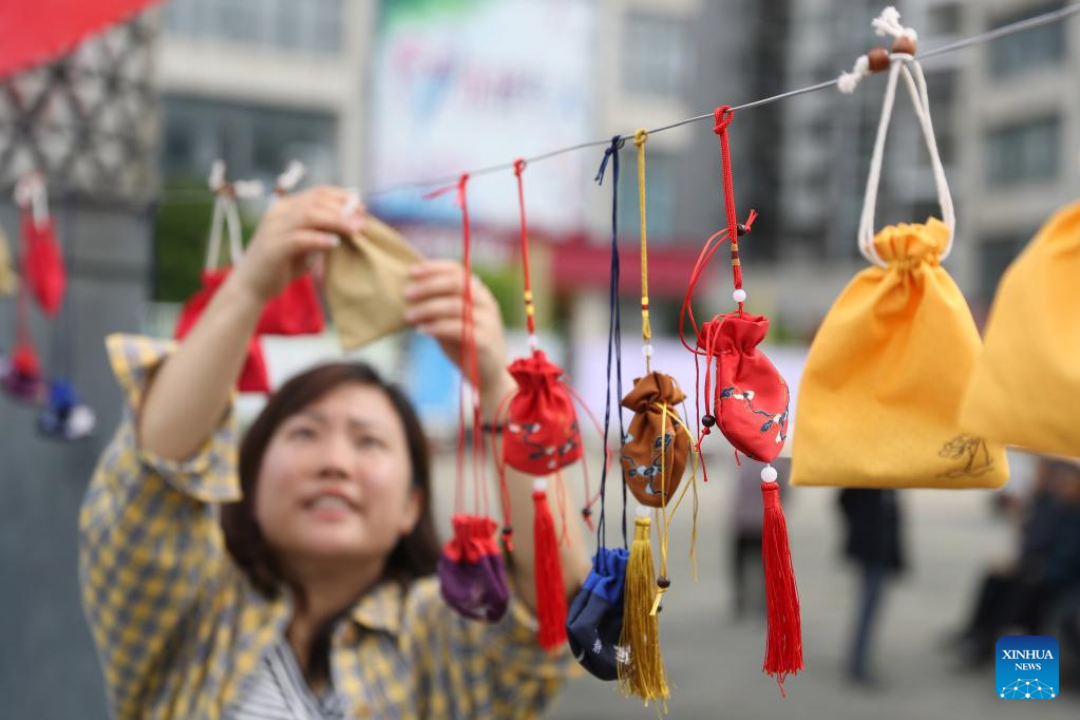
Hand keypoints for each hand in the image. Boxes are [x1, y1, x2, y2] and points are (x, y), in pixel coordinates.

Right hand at [231, 187, 364, 302]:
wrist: (252, 286)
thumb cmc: (282, 265)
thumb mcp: (306, 245)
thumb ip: (322, 233)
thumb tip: (352, 225)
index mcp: (286, 208)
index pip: (317, 193)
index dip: (342, 197)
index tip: (362, 207)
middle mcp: (279, 213)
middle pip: (316, 201)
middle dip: (343, 209)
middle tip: (363, 221)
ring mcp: (274, 228)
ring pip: (309, 215)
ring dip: (336, 221)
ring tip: (354, 231)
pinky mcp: (273, 247)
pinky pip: (299, 238)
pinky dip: (319, 239)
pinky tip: (334, 243)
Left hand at [403, 260, 513, 406]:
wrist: (488, 377)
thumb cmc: (465, 346)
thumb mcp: (450, 322)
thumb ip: (436, 308)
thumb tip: (408, 295)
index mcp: (479, 293)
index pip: (458, 270)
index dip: (434, 268)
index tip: (410, 272)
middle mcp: (486, 303)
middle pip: (456, 283)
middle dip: (428, 286)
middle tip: (406, 294)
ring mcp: (487, 321)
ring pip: (455, 305)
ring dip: (427, 308)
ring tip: (408, 315)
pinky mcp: (484, 341)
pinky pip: (457, 328)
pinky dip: (436, 327)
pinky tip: (421, 330)